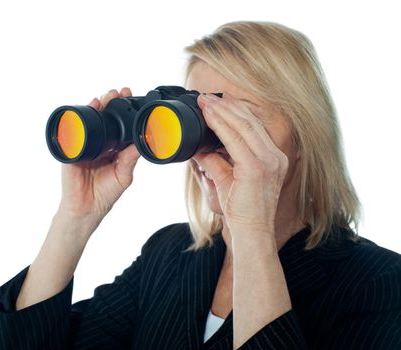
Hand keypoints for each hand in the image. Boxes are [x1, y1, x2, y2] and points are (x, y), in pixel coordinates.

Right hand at [58, 87, 140, 221]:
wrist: (86, 208)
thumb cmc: (105, 194)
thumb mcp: (123, 176)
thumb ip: (130, 159)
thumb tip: (141, 143)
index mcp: (113, 149)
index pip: (119, 125)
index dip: (125, 112)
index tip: (132, 99)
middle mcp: (100, 143)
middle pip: (105, 118)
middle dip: (111, 103)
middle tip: (119, 92)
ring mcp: (85, 144)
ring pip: (91, 120)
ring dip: (98, 106)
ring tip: (105, 97)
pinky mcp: (73, 148)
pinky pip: (76, 129)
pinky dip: (82, 116)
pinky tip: (90, 107)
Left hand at [192, 92, 288, 236]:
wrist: (251, 232)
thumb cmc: (242, 210)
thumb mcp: (227, 180)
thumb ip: (215, 162)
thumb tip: (198, 150)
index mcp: (273, 158)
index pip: (254, 127)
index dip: (236, 111)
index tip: (219, 101)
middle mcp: (275, 156)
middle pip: (250, 122)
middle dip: (227, 106)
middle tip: (208, 96)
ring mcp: (269, 161)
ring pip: (244, 126)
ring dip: (222, 110)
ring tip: (205, 101)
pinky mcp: (257, 167)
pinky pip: (235, 139)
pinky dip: (220, 125)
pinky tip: (209, 116)